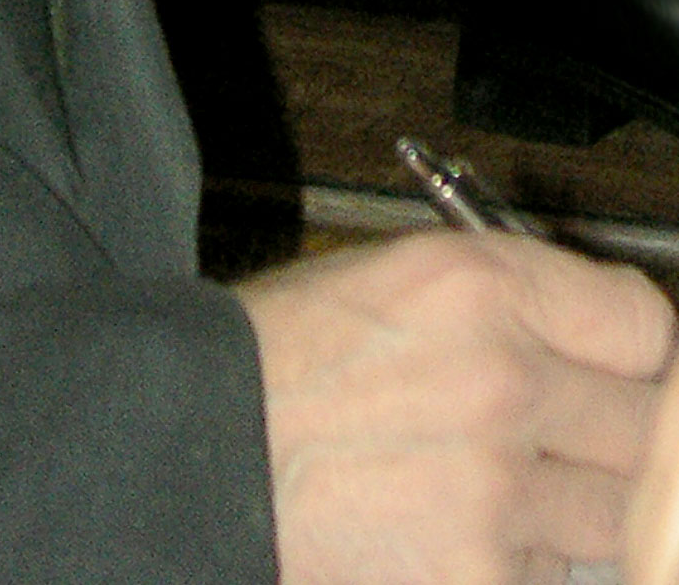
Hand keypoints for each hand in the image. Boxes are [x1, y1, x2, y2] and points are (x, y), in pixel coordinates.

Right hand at [240, 231, 673, 584]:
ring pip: (609, 513)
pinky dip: (512, 563)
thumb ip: (514, 299)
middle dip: (604, 436)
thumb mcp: (398, 278)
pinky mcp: (481, 580)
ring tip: (478, 483)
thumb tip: (610, 342)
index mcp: (479, 285)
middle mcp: (502, 379)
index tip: (616, 373)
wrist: (199, 450)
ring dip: (561, 506)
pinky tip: (445, 528)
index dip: (634, 356)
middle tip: (549, 438)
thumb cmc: (285, 358)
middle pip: (645, 427)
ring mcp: (498, 490)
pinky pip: (549, 577)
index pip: (645, 327)